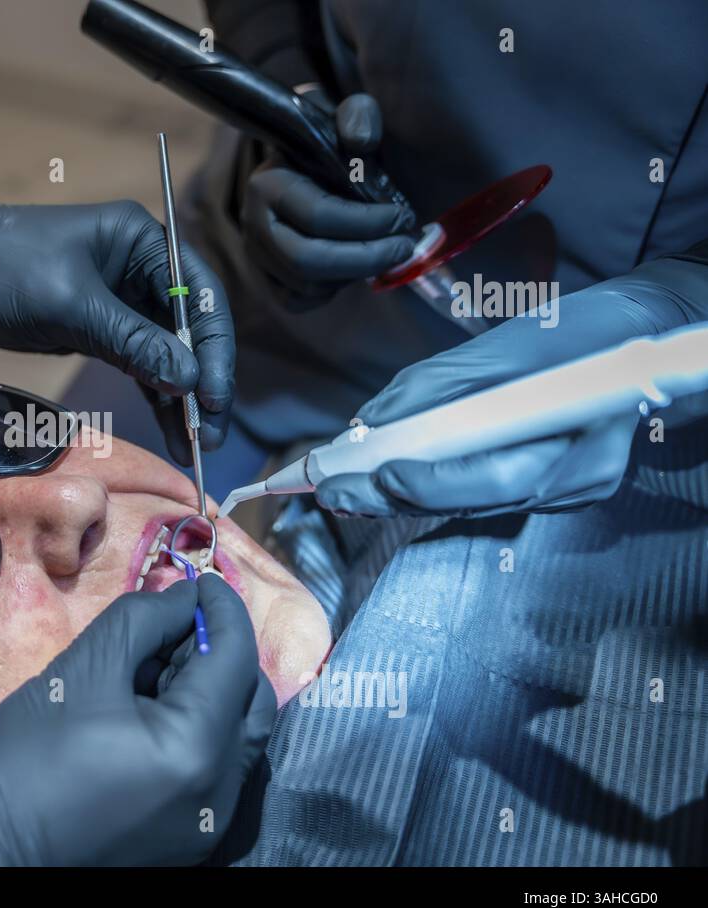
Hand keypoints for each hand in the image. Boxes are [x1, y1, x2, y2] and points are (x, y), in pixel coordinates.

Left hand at [0, 194, 235, 462]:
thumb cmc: (6, 269)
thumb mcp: (73, 306)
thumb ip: (133, 342)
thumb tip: (189, 380)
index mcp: (144, 242)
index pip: (200, 297)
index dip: (213, 349)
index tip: (215, 397)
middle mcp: (142, 268)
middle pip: (190, 330)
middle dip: (203, 383)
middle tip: (211, 434)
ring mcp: (124, 300)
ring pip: (167, 354)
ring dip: (182, 398)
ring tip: (196, 446)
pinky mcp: (103, 328)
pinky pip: (141, 364)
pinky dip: (155, 396)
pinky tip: (172, 431)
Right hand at [0, 576, 275, 866]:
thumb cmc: (24, 759)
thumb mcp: (81, 670)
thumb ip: (142, 621)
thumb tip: (184, 598)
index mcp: (196, 749)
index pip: (234, 659)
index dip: (222, 609)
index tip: (199, 577)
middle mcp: (220, 792)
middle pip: (249, 699)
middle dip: (221, 649)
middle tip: (177, 618)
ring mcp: (207, 821)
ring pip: (236, 734)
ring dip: (211, 687)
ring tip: (160, 660)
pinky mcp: (188, 836)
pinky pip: (214, 767)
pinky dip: (198, 726)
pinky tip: (152, 706)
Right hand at [240, 93, 415, 309]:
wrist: (301, 161)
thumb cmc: (330, 140)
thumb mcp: (346, 114)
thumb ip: (358, 115)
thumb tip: (360, 139)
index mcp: (268, 184)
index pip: (318, 216)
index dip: (366, 223)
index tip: (402, 217)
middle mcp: (254, 224)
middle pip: (307, 261)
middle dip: (364, 259)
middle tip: (403, 247)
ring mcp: (257, 255)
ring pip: (307, 285)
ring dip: (353, 274)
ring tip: (383, 251)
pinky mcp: (266, 279)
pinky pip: (299, 301)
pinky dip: (332, 291)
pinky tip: (353, 266)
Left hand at [315, 264, 703, 517]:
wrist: (647, 338)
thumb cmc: (586, 333)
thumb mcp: (513, 343)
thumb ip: (441, 385)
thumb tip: (375, 418)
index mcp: (573, 446)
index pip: (484, 479)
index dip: (422, 481)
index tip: (370, 472)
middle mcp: (568, 483)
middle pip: (464, 501)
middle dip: (391, 497)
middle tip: (330, 492)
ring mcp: (560, 492)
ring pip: (465, 502)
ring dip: (402, 497)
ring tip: (344, 490)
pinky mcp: (546, 486)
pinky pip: (477, 491)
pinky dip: (431, 485)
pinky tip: (386, 481)